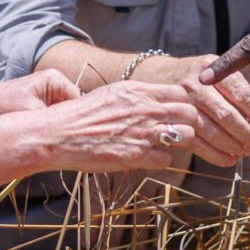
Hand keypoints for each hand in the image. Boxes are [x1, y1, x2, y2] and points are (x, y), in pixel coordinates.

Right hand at [44, 81, 206, 173]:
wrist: (59, 134)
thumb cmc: (83, 114)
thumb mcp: (113, 93)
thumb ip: (138, 95)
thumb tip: (156, 98)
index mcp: (138, 90)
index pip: (182, 92)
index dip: (185, 103)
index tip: (181, 112)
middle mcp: (145, 108)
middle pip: (190, 112)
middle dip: (189, 123)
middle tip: (180, 130)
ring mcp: (143, 132)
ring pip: (186, 135)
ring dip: (180, 141)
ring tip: (166, 144)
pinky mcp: (136, 155)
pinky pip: (166, 159)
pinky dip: (161, 160)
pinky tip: (148, 158)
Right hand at [174, 63, 249, 166]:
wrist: (163, 76)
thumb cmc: (203, 78)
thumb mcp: (221, 72)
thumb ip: (244, 90)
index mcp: (214, 68)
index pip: (240, 94)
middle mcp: (196, 84)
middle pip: (226, 114)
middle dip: (247, 133)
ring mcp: (182, 103)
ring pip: (211, 130)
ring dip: (233, 145)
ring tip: (248, 152)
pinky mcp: (173, 121)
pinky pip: (196, 142)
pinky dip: (215, 155)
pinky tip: (230, 160)